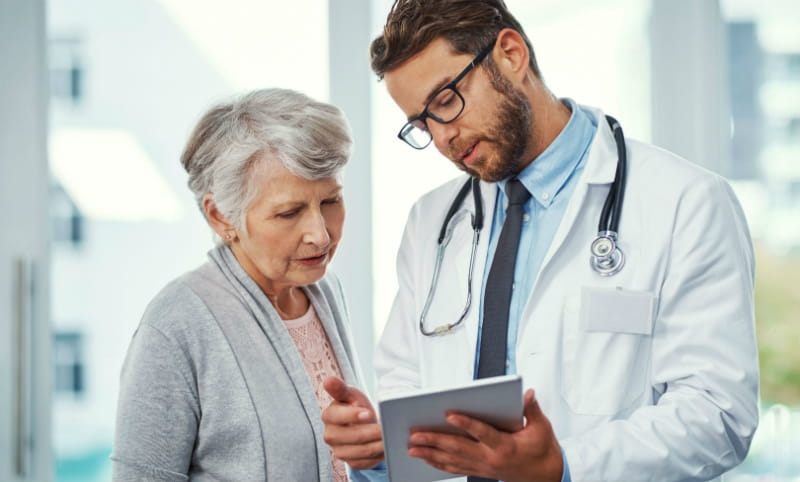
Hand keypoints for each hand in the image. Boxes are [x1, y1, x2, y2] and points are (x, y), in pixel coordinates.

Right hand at [321, 376, 384, 469]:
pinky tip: (386, 447)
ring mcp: (340, 451)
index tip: (368, 413)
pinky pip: (366, 462)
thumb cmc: (355, 406)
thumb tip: (328, 380)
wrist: (361, 423)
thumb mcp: (350, 394)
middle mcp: (331, 435)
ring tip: (390, 436)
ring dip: (378, 444)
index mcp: (329, 416)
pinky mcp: (351, 462)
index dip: (354, 415)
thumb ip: (340, 388)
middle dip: (372, 431)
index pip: (338, 417)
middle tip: (386, 427)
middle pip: (353, 436)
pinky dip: (378, 455)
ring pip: (362, 451)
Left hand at [407, 389, 562, 481]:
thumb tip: (527, 393)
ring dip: (431, 453)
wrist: (546, 476)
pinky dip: (439, 463)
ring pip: (453, 460)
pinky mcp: (481, 471)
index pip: (482, 433)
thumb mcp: (542, 428)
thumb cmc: (542, 449)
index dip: (466, 424)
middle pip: (459, 448)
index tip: (449, 414)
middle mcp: (491, 458)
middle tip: (415, 434)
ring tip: (412, 447)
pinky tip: (426, 458)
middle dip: (435, 441)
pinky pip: (456, 468)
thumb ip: (531, 409)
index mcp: (505, 446)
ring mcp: (484, 467)